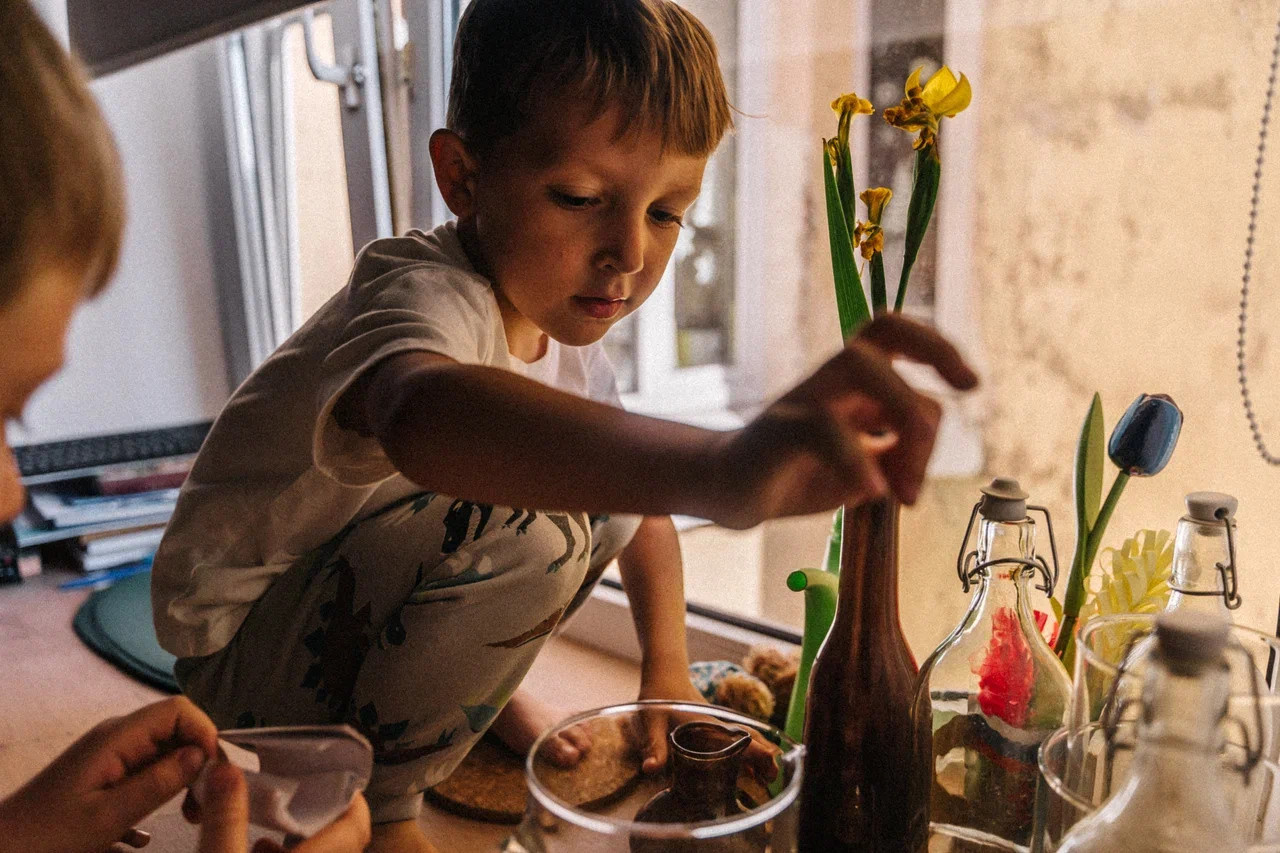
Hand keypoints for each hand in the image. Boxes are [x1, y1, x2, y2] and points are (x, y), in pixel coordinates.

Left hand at [0, 696, 218, 852]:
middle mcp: (119, 735)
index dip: (205, 732)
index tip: (216, 772)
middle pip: (178, 727)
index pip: (178, 709)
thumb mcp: (108, 816)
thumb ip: (158, 783)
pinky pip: (152, 765)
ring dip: (187, 776)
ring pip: (169, 748)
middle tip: (206, 802)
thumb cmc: (50, 833)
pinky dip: (169, 785)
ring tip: (191, 813)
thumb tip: (202, 754)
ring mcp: (115, 750)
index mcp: (118, 736)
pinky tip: (170, 814)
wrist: (5, 845)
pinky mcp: (111, 768)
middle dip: (201, 758)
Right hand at [188, 762, 370, 852]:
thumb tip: (226, 767)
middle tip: (292, 791)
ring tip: (268, 820)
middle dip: (316, 815)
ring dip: (298, 839)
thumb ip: (226, 817)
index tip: (332, 777)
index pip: (358, 827)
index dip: (351, 801)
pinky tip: (255, 849)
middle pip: (339, 841)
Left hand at [633, 669, 778, 780]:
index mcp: (707, 726)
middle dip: (764, 756)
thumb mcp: (652, 724)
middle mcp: (717, 725)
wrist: (665, 675)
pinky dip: (748, 750)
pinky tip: (749, 766)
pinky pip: (737, 738)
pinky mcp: (714, 726)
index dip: (756, 751)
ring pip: (746, 737)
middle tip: (773, 778)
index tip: (771, 763)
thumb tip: (650, 769)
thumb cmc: (658, 698)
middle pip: (749, 738)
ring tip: (768, 777)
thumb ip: (654, 747)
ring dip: (759, 754)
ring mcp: (718, 724)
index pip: (738, 738)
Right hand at [712, 314, 977, 527]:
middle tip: (922, 468)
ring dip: (902, 419)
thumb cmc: (800, 472)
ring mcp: (802, 398)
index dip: (937, 344)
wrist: (730, 491)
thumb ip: (899, 454)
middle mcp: (828, 378)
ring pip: (860, 365)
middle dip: (924, 394)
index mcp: (852, 381)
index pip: (894, 330)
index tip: (970, 385)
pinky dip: (858, 461)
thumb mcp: (865, 464)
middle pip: (883, 338)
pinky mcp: (777, 430)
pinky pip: (824, 426)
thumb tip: (921, 459)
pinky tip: (870, 494)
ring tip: (900, 491)